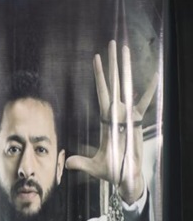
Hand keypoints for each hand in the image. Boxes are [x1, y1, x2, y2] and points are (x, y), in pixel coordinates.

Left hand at [65, 40, 157, 203]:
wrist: (126, 177)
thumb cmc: (111, 171)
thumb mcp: (93, 166)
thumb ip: (80, 163)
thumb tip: (66, 164)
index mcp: (106, 119)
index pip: (101, 93)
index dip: (99, 76)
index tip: (96, 58)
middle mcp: (117, 114)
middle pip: (113, 84)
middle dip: (113, 65)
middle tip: (112, 44)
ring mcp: (129, 117)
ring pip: (128, 88)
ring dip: (128, 70)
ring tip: (128, 51)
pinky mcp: (139, 123)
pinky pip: (145, 104)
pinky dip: (149, 91)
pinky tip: (153, 77)